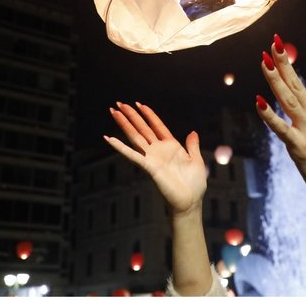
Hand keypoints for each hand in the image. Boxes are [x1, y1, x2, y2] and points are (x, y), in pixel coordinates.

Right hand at [105, 101, 206, 216]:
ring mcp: (152, 158)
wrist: (190, 201)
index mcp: (171, 146)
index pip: (157, 126)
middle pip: (142, 128)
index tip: (139, 104)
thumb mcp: (196, 160)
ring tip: (114, 112)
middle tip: (119, 103)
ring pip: (135, 137)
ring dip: (124, 124)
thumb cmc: (194, 184)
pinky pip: (133, 155)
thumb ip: (192, 146)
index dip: (149, 114)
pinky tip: (109, 139)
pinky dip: (120, 147)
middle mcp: (158, 150)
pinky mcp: (149, 167)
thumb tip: (192, 132)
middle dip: (131, 115)